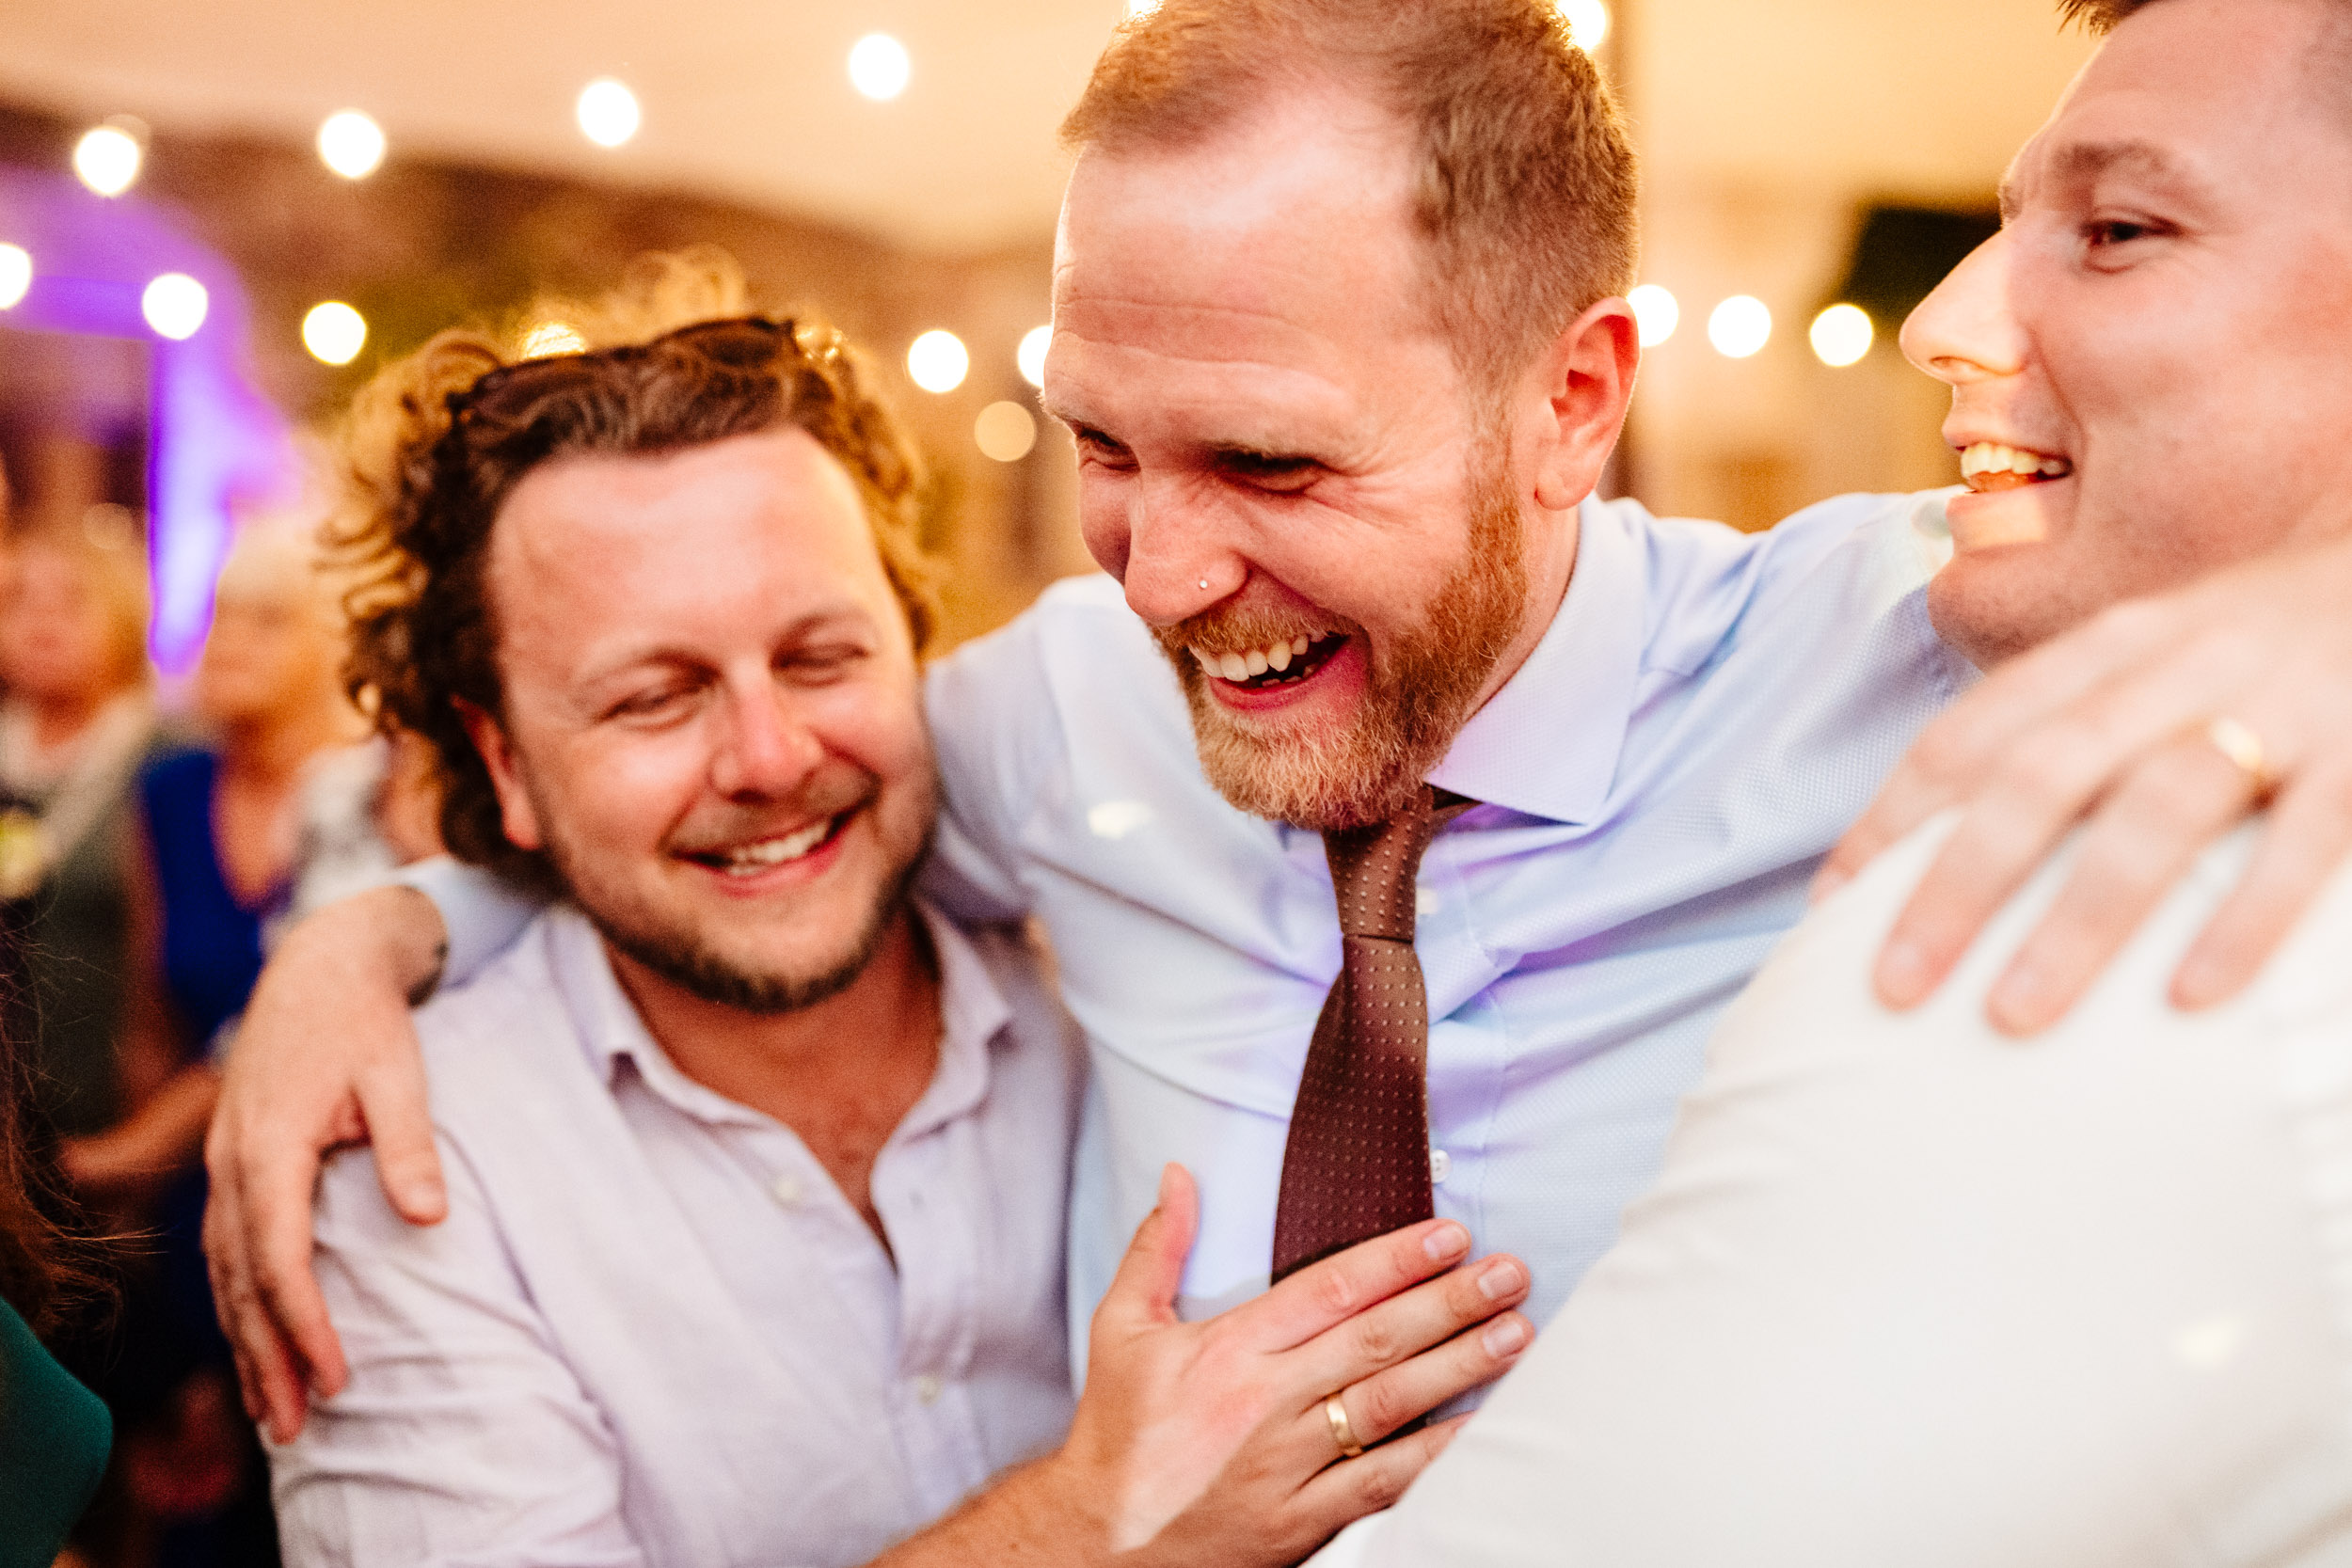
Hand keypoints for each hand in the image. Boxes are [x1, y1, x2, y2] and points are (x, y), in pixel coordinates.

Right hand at [202, 884, 449, 1443]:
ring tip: (275, 1409)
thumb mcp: (399, 1074)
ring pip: (224, 1273)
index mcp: (271, 1145)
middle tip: (297, 1426)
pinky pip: (226, 1249)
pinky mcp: (234, 1164)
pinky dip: (239, 1302)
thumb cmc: (367, 1020)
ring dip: (247, 1341)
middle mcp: (233, 1163)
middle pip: (240, 1282)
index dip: (305, 1323)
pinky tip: (257, 1340)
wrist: (320, 966)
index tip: (337, 1374)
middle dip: (268, 1357)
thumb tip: (431, 1217)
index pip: (280, 1258)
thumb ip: (409, 1147)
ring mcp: (225, 1164)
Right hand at [1054, 1166, 1532, 1565]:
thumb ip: (1156, 1247)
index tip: (1450, 1235)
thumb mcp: (1122, 1329)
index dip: (1395, 1260)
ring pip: (1389, 1406)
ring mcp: (1287, 1465)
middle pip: (1374, 1341)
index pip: (1329, 1290)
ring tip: (1514, 1335)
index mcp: (1230, 1348)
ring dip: (1458, 1368)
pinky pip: (1381, 1485)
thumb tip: (1178, 1175)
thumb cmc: (1117, 1431)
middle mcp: (1265, 1401)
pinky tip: (1479, 1429)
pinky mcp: (1300, 1522)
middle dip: (1449, 1303)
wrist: (1098, 1542)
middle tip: (1509, 1274)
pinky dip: (1434, 1456)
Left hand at [1819, 534, 2351, 1033]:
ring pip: (2159, 810)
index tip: (1830, 907)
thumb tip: (1930, 849)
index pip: (1973, 734)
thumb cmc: (2260, 651)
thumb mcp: (2154, 663)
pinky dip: (2244, 919)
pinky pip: (2302, 844)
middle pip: (2043, 774)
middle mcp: (2180, 667)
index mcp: (2110, 648)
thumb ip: (2062, 733)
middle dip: (1957, 882)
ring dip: (2078, 917)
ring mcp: (2278, 706)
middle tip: (1892, 985)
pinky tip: (2189, 999)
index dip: (1894, 819)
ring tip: (2012, 1015)